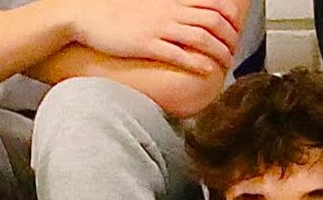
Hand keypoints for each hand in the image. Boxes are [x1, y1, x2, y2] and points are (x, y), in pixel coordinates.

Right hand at [62, 0, 243, 75]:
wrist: (87, 16)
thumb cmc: (115, 13)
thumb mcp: (147, 5)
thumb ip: (167, 9)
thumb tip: (182, 18)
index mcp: (170, 0)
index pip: (211, 2)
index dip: (229, 16)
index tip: (236, 28)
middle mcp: (168, 11)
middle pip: (212, 20)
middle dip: (230, 36)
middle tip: (235, 50)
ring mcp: (158, 28)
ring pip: (201, 37)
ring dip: (219, 51)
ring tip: (227, 62)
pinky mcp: (147, 45)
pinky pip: (179, 53)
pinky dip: (198, 62)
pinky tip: (208, 70)